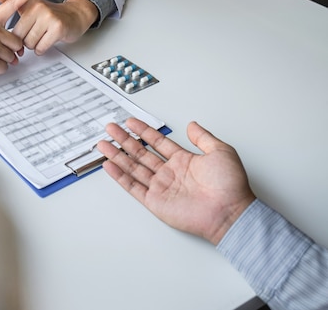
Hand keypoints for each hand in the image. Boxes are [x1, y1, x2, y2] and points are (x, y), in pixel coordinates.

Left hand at [0, 0, 97, 54]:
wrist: (74, 16)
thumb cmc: (49, 14)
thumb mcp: (28, 4)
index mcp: (28, 3)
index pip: (9, 3)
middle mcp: (37, 7)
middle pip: (18, 34)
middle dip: (23, 39)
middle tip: (33, 33)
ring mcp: (48, 17)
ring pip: (29, 43)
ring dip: (33, 45)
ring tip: (40, 36)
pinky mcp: (57, 28)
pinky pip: (40, 47)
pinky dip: (42, 49)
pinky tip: (46, 41)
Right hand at [97, 118, 255, 244]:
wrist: (229, 212)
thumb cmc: (229, 185)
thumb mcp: (221, 151)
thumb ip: (203, 137)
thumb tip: (193, 125)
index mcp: (184, 161)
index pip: (158, 142)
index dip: (143, 131)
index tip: (131, 122)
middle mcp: (170, 173)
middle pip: (141, 153)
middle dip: (124, 140)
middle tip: (111, 129)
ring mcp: (161, 187)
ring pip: (133, 167)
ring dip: (117, 156)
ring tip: (104, 144)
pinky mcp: (155, 202)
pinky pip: (133, 186)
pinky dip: (120, 177)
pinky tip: (110, 166)